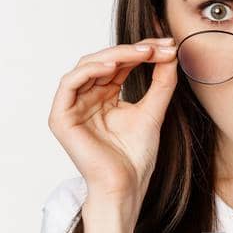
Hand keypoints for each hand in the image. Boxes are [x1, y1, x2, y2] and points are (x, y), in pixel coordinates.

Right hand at [47, 37, 179, 215]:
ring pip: (87, 66)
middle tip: (157, 46)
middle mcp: (86, 98)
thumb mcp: (153, 111)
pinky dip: (90, 70)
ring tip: (141, 53)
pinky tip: (112, 67)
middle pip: (104, 61)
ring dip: (114, 56)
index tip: (168, 46)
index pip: (120, 65)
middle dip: (132, 50)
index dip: (142, 52)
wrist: (125, 186)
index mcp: (105, 97)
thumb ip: (161, 83)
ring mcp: (72, 107)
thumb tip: (171, 54)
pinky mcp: (61, 117)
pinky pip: (70, 83)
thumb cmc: (136, 158)